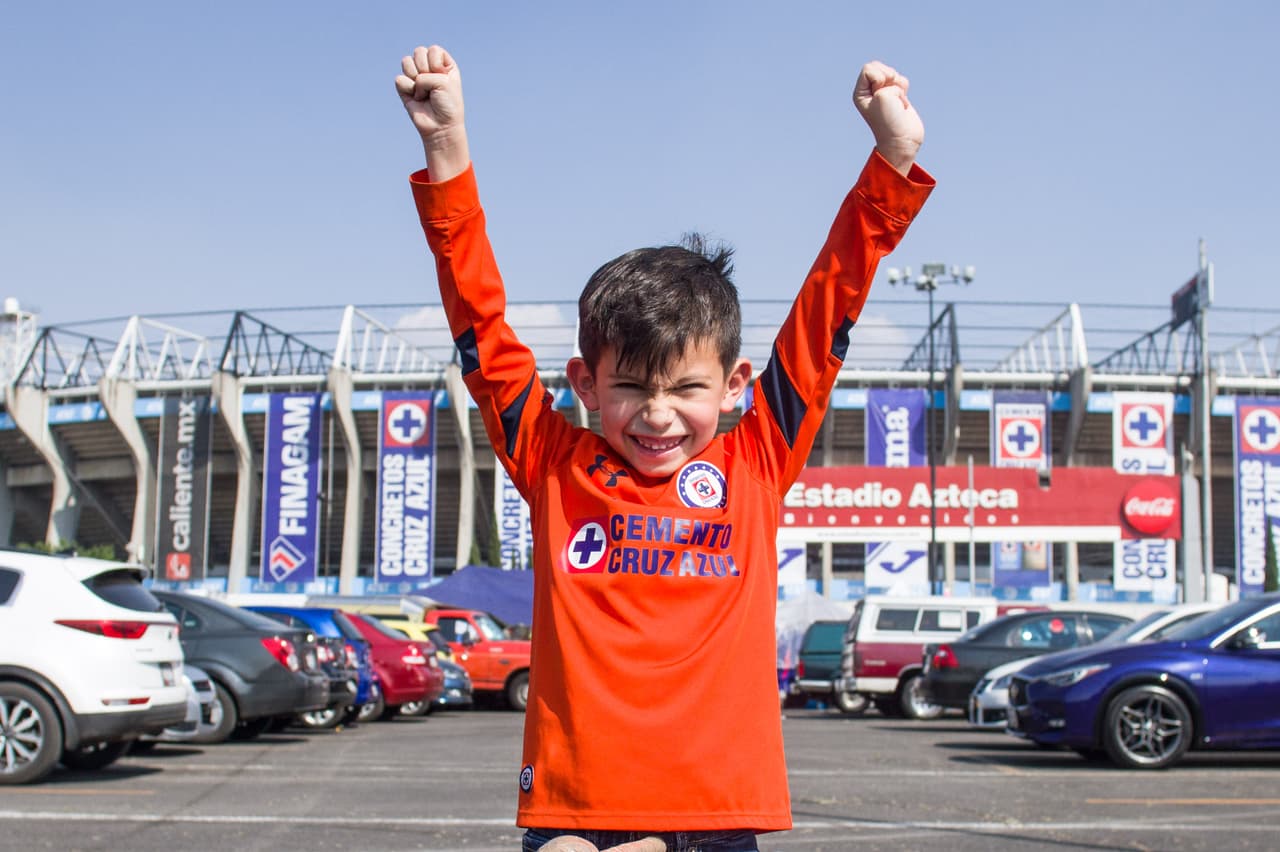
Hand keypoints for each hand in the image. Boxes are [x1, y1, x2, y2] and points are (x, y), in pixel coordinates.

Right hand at [396, 45, 469, 179]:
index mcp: (443, 63)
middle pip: (419, 51)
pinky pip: (399, 79)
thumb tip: (407, 79)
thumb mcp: (444, 82)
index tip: (443, 77)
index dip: (436, 63)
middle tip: (432, 85)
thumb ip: (425, 73)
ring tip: (423, 91)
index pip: (433, 49)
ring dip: (415, 76)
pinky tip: (416, 98)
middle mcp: (429, 68)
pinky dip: (408, 89)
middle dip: (425, 68)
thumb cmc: (447, 104)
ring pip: (406, 61)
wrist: (441, 126)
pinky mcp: (405, 88)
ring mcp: (416, 77)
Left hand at [853, 61, 922, 175]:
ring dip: (897, 85)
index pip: (869, 68)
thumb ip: (883, 77)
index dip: (878, 78)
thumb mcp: (882, 95)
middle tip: (890, 96)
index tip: (880, 94)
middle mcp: (869, 92)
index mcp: (860, 93)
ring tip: (896, 102)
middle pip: (880, 67)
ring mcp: (883, 93)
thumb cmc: (889, 120)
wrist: (903, 138)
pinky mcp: (896, 95)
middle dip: (889, 78)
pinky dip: (904, 89)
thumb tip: (893, 81)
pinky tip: (902, 103)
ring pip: (892, 73)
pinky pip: (901, 80)